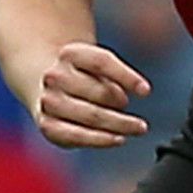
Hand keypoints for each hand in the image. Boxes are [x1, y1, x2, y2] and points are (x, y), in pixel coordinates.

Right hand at [34, 42, 151, 148]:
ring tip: (138, 128)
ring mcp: (48, 101)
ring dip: (119, 124)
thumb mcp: (98, 63)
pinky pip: (76, 135)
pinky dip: (100, 139)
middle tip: (139, 116)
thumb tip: (140, 91)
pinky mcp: (47, 125)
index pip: (102, 62)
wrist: (46, 84)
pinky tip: (118, 139)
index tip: (146, 91)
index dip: (127, 77)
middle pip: (99, 92)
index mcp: (70, 53)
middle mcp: (54, 76)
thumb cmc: (83, 74)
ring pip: (91, 115)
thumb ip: (116, 74)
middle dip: (122, 104)